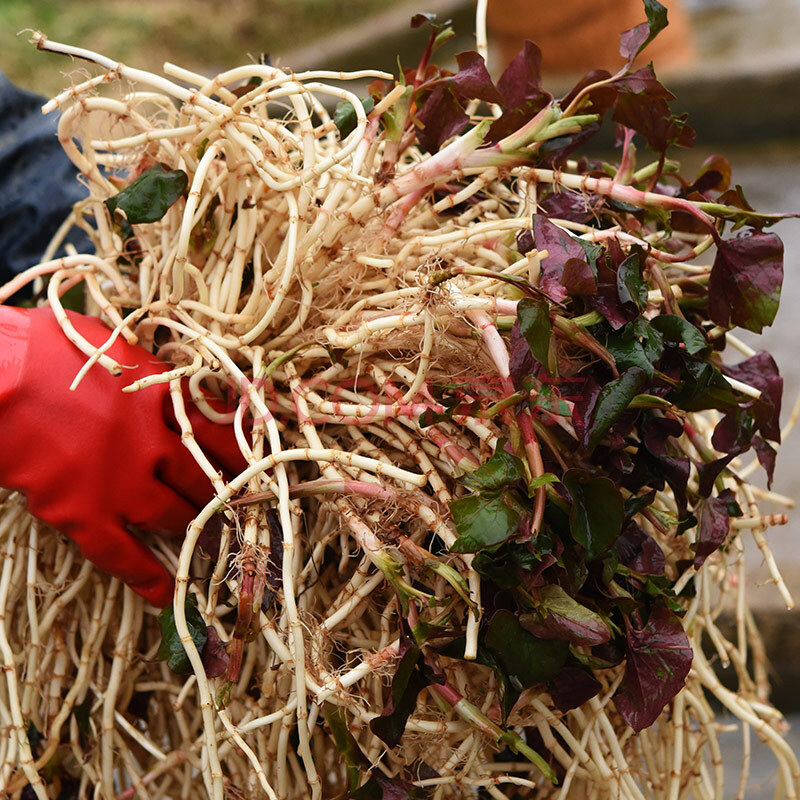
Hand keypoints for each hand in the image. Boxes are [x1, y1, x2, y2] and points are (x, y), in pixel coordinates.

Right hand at [0, 306, 241, 605]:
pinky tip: (166, 593)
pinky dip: (146, 575)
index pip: (217, 428)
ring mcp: (119, 481)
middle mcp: (150, 442)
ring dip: (193, 524)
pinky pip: (122, 554)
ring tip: (207, 534)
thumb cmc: (43, 348)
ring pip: (173, 514)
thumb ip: (145, 367)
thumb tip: (167, 376)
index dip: (239, 449)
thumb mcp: (110, 344)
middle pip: (201, 476)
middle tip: (238, 504)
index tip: (256, 462)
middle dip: (222, 492)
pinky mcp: (83, 512)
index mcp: (160, 396)